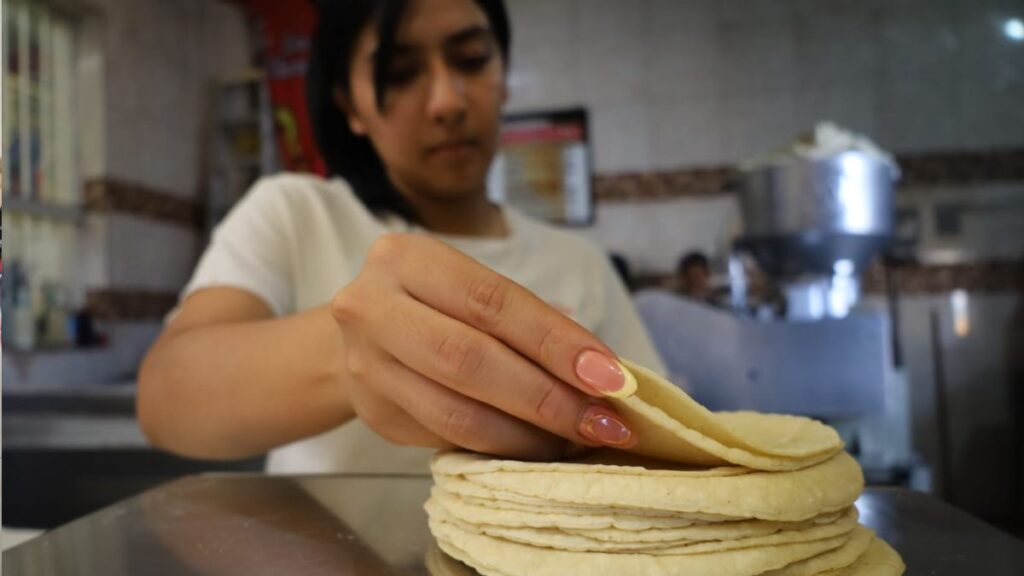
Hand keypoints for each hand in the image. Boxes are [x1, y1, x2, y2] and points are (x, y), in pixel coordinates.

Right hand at [330, 233, 636, 460]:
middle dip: (547, 397)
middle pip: (470, 360)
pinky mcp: (374, 414)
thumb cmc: (438, 304)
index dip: (555, 341)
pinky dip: (500, 448)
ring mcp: (366, 366)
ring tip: (576, 441)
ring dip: (527, 435)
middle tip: (603, 422)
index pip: (492, 302)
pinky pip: (447, 440)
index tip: (610, 376)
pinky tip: (536, 448)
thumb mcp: (473, 289)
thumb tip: (604, 371)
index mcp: (407, 260)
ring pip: (456, 414)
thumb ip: (529, 319)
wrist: (362, 332)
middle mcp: (372, 307)